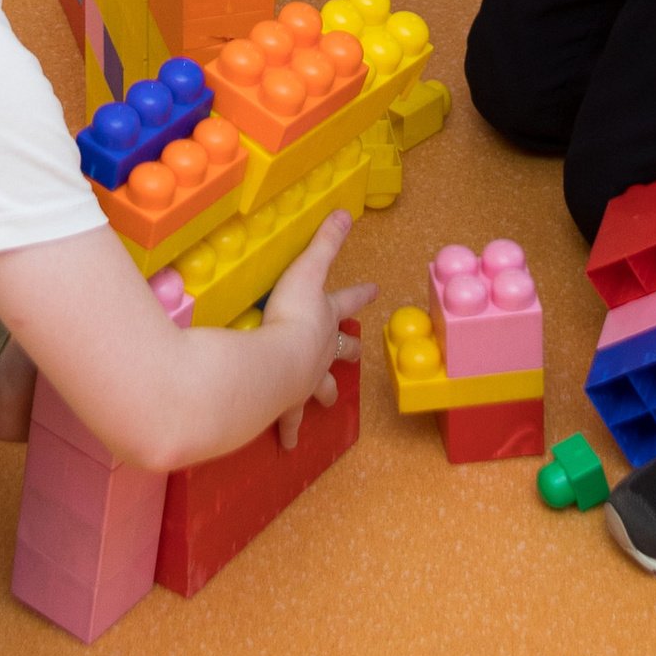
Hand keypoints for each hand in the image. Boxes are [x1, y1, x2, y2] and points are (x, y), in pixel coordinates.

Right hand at [263, 213, 373, 446]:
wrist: (279, 364)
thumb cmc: (292, 316)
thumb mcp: (308, 271)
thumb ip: (324, 242)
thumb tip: (344, 212)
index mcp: (327, 319)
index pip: (349, 301)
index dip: (361, 294)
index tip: (376, 291)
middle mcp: (322, 351)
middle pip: (341, 350)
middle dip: (348, 351)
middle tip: (355, 354)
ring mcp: (306, 379)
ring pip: (320, 387)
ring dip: (323, 393)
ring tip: (325, 401)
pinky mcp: (287, 402)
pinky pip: (288, 419)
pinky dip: (288, 430)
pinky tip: (287, 443)